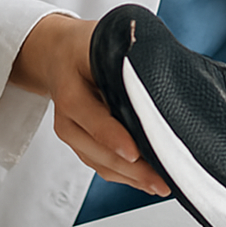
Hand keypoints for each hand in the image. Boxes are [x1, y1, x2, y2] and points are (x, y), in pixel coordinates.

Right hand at [11, 14, 169, 196]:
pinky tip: (146, 181)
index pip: (93, 118)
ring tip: (161, 186)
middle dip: (131, 169)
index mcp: (70, 90)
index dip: (113, 137)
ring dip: (131, 179)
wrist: (56, 54)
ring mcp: (72, 134)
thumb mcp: (105, 40)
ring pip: (100, 164)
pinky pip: (100, 165)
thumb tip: (168, 68)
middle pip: (98, 150)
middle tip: (161, 180)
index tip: (134, 153)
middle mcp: (67, 118)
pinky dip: (124, 176)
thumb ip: (128, 56)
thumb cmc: (88, 45)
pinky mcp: (80, 143)